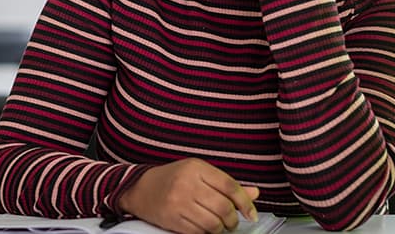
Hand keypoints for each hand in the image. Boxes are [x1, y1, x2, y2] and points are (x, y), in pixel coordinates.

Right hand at [117, 158, 258, 233]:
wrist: (139, 189)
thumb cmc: (172, 179)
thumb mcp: (198, 173)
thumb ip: (226, 184)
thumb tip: (254, 193)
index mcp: (196, 167)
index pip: (229, 186)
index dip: (245, 202)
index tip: (251, 213)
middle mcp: (187, 183)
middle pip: (223, 207)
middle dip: (233, 220)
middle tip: (232, 222)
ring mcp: (178, 202)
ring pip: (213, 223)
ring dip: (221, 229)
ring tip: (218, 225)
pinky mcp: (172, 219)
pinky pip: (198, 232)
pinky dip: (206, 233)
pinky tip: (204, 228)